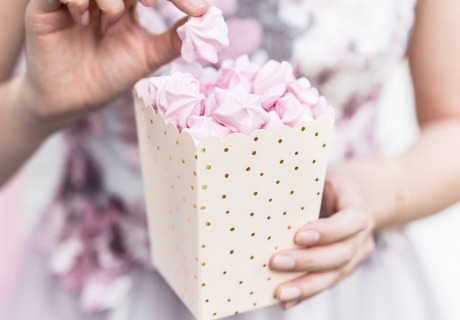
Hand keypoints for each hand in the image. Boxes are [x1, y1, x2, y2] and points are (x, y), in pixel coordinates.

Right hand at [20, 0, 208, 131]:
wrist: (72, 102)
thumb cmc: (107, 77)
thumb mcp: (146, 57)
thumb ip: (173, 40)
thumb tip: (207, 22)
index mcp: (126, 3)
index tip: (198, 11)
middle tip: (154, 2)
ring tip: (113, 17)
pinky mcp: (46, 7)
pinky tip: (84, 17)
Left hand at [270, 173, 375, 309]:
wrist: (353, 197)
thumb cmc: (329, 184)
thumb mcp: (323, 175)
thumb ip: (304, 183)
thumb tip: (267, 182)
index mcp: (358, 209)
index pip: (350, 222)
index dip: (327, 231)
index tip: (298, 235)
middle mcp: (362, 237)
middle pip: (340, 254)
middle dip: (307, 261)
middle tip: (276, 262)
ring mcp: (355, 257)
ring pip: (334, 275)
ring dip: (306, 285)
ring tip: (280, 292)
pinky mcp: (342, 269)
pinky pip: (325, 283)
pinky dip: (305, 293)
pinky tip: (285, 301)